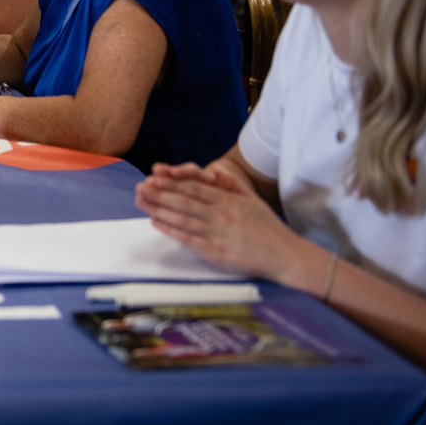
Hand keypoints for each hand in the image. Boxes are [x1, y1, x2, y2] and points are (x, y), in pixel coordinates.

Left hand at [134, 161, 316, 282]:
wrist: (286, 255)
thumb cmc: (270, 229)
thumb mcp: (253, 200)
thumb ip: (233, 184)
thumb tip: (216, 169)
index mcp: (228, 201)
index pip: (194, 188)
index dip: (172, 182)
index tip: (154, 177)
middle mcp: (221, 214)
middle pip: (183, 201)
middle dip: (158, 193)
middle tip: (139, 187)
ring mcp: (218, 233)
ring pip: (182, 218)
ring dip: (158, 209)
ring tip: (141, 202)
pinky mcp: (217, 252)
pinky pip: (189, 239)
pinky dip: (170, 230)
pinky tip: (156, 223)